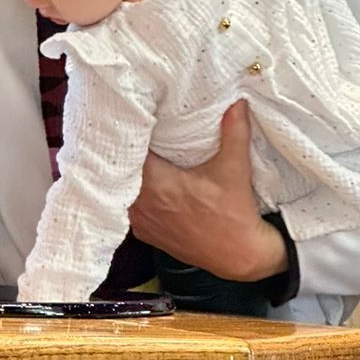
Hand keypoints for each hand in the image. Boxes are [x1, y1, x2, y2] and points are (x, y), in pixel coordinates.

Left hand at [130, 100, 287, 281]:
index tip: (130, 120)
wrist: (239, 257)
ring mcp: (141, 222)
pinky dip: (131, 195)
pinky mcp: (145, 233)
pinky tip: (140, 184)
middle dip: (126, 153)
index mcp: (158, 185)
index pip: (128, 155)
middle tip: (130, 132)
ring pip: (121, 190)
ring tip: (133, 155)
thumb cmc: (235, 215)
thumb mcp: (235, 170)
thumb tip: (237, 103)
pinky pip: (128, 208)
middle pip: (120, 172)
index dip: (127, 136)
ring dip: (127, 175)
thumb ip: (234, 132)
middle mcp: (143, 205)